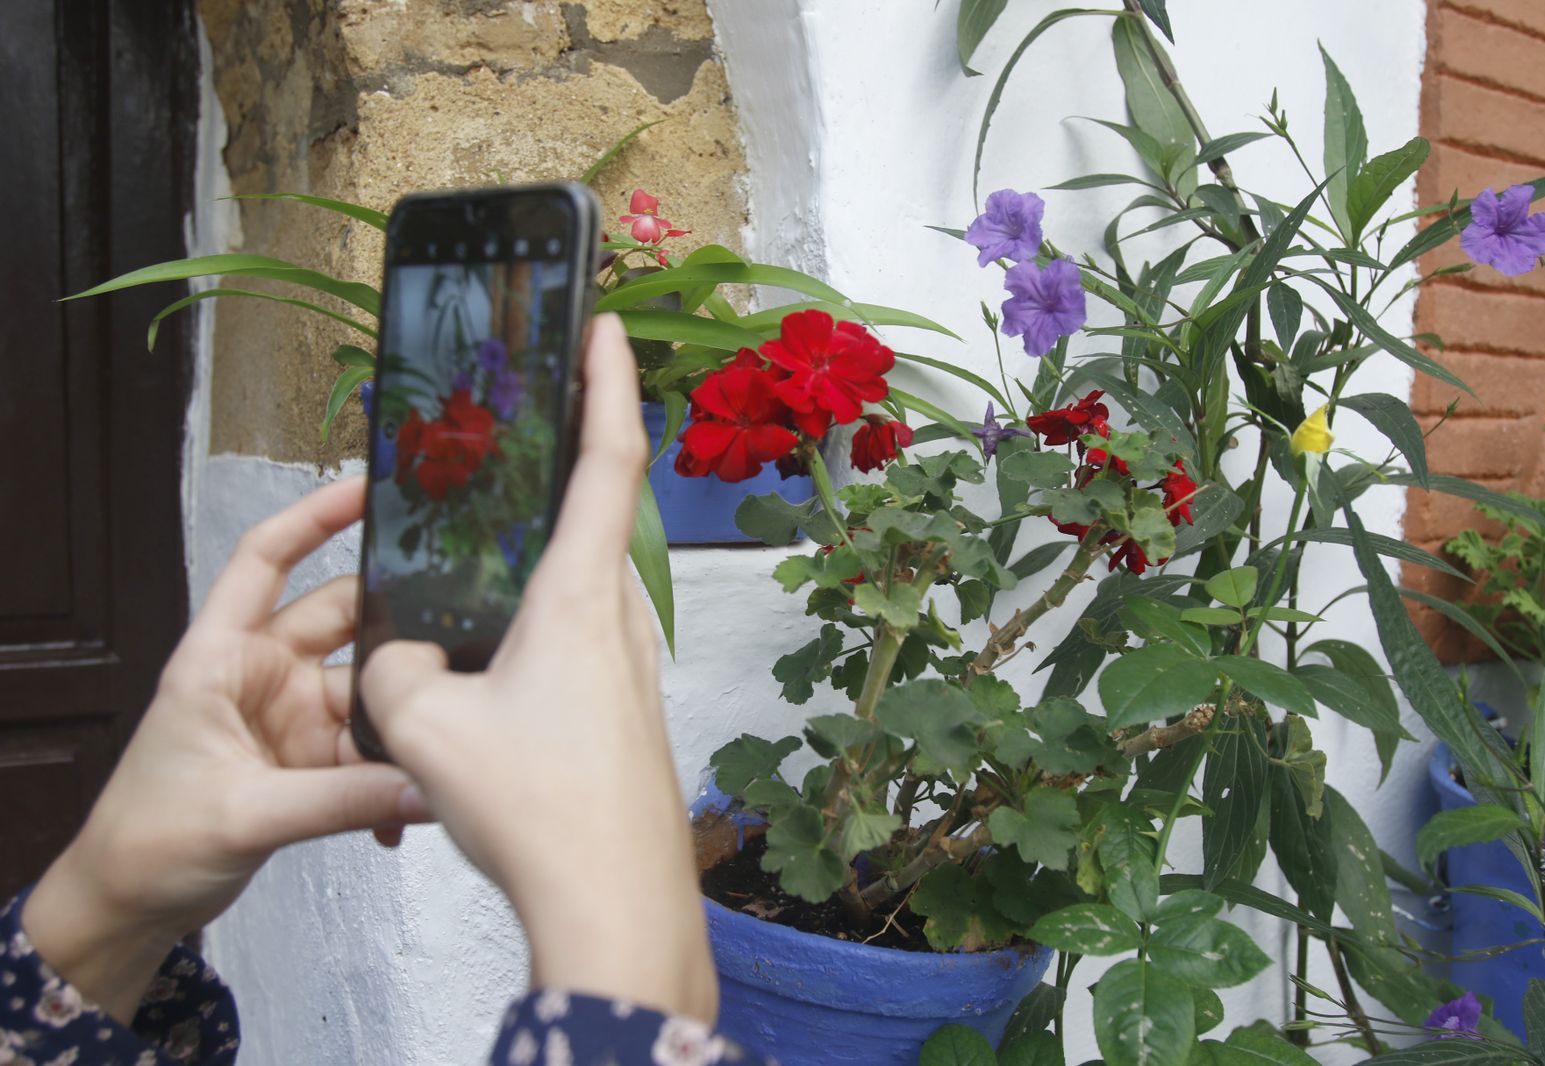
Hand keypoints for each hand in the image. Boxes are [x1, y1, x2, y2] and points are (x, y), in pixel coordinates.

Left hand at [23, 476, 428, 1021]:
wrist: (128, 907)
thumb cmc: (148, 840)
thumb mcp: (242, 815)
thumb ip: (341, 801)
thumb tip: (427, 787)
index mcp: (221, 657)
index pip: (264, 560)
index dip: (312, 517)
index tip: (371, 488)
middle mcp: (262, 674)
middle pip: (343, 621)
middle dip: (398, 626)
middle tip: (461, 632)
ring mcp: (292, 716)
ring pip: (369, 689)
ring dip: (403, 715)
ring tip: (445, 735)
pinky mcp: (313, 760)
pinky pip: (371, 749)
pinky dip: (395, 772)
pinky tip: (414, 803)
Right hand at [360, 313, 716, 1023]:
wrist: (615, 903)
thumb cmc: (540, 809)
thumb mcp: (425, 728)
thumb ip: (396, 670)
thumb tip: (407, 659)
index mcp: (580, 596)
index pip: (608, 459)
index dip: (608, 382)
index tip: (604, 325)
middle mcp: (618, 621)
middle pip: (594, 518)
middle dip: (556, 469)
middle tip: (514, 435)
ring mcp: (629, 670)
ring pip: (579, 591)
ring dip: (537, 563)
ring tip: (480, 554)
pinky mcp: (623, 716)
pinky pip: (578, 646)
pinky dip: (537, 627)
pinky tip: (493, 660)